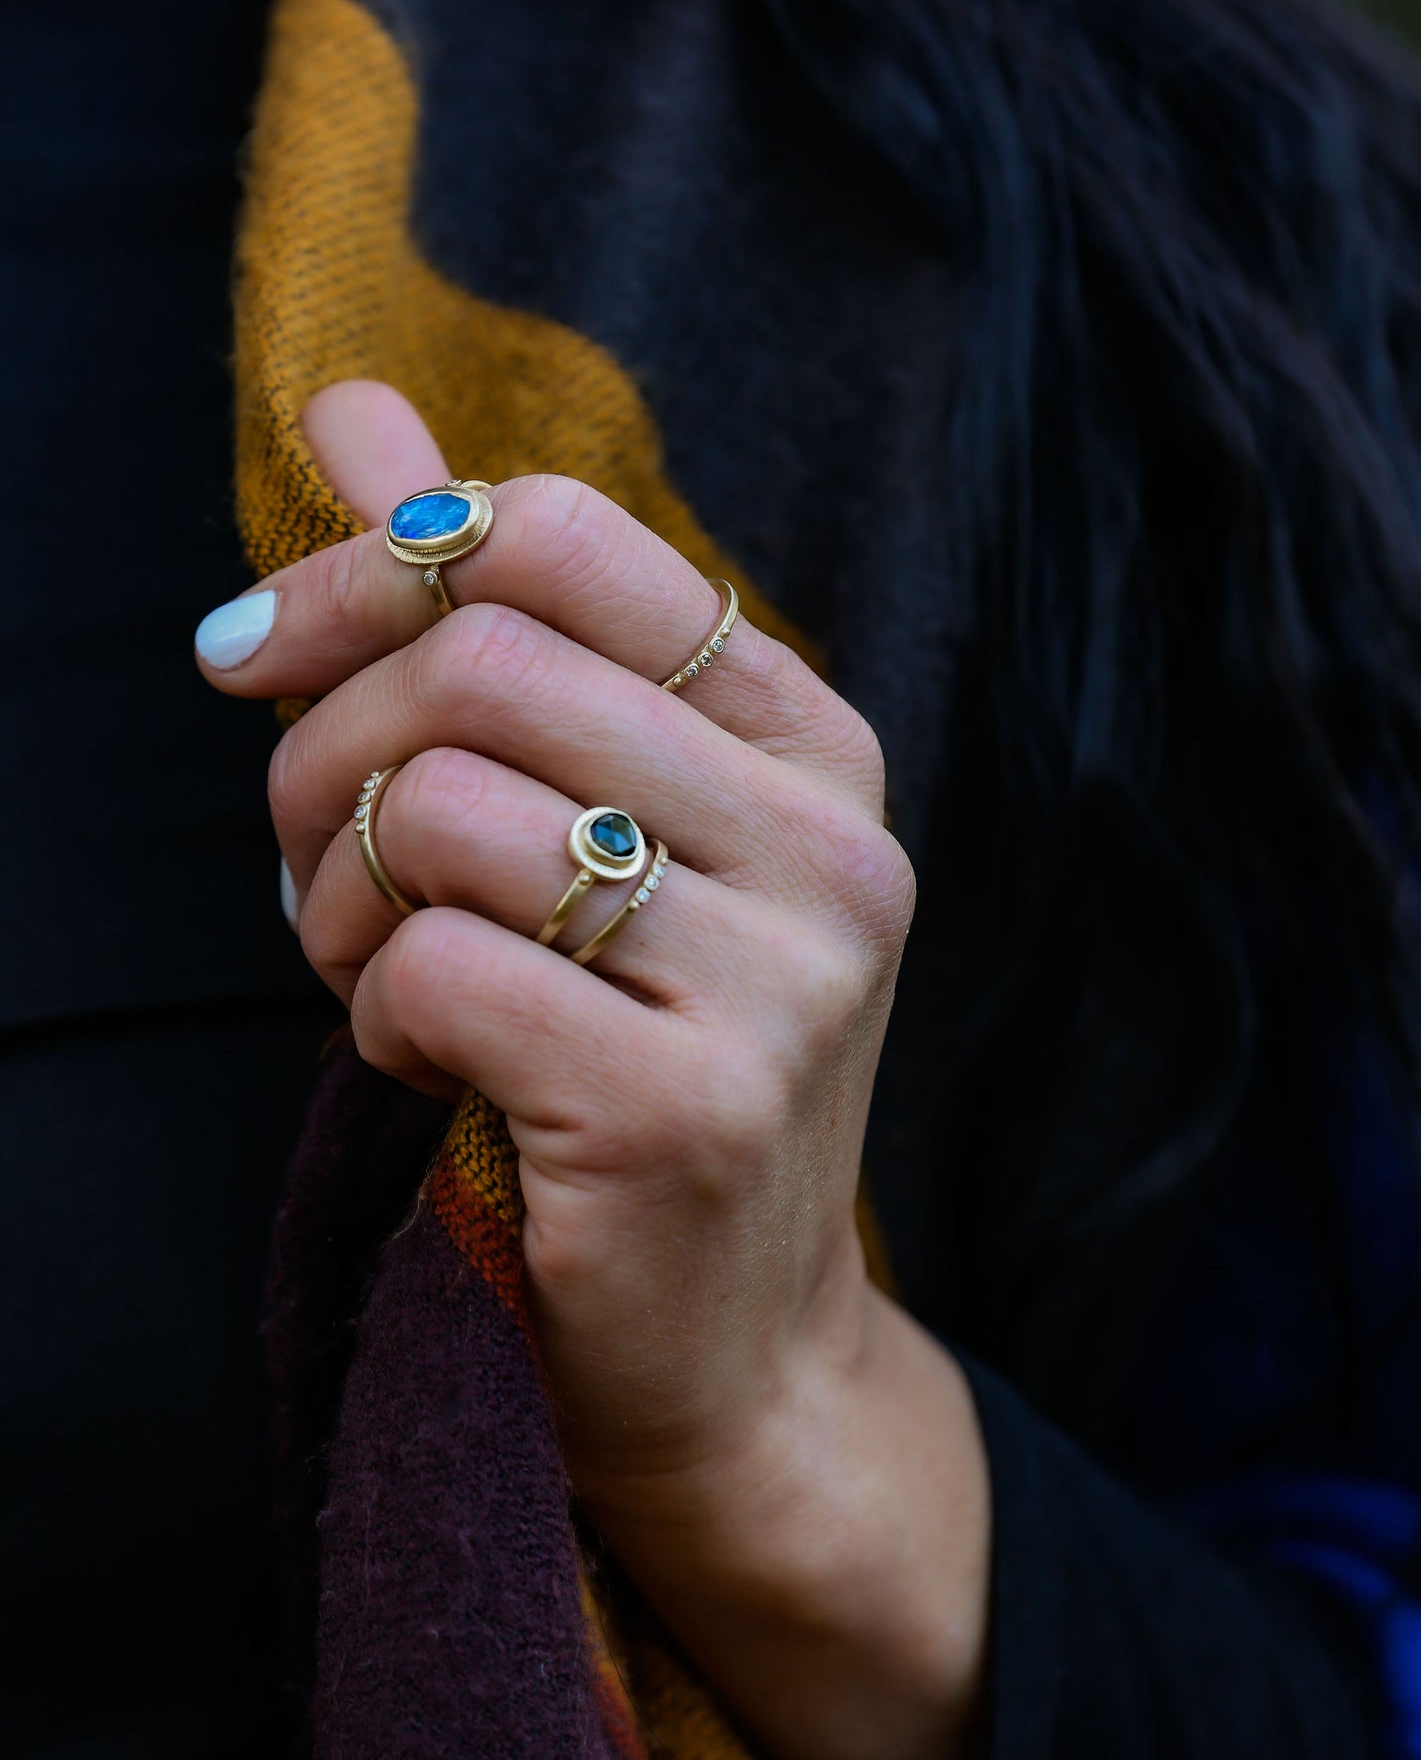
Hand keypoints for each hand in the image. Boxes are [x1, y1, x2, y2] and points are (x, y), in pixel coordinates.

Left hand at [197, 381, 988, 1759]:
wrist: (730, 1347)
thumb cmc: (638, 1051)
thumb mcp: (590, 816)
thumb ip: (483, 611)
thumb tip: (355, 412)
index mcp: (813, 737)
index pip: (561, 537)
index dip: (367, 568)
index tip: (250, 656)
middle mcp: (831, 837)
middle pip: (483, 663)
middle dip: (318, 751)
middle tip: (298, 855)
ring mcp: (786, 978)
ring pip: (444, 811)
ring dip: (329, 895)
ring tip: (358, 966)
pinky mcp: (695, 1109)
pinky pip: (435, 973)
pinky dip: (371, 1012)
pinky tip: (423, 1062)